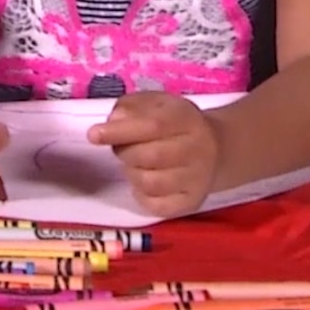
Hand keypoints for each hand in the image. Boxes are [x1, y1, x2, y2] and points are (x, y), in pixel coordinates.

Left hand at [90, 91, 220, 216]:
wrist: (215, 149)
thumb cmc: (174, 123)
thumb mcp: (155, 103)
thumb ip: (131, 107)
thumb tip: (113, 121)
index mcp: (186, 119)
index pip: (152, 126)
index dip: (120, 131)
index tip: (93, 134)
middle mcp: (197, 150)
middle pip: (150, 156)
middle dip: (124, 152)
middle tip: (121, 148)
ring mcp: (197, 179)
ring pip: (151, 183)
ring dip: (132, 173)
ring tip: (135, 163)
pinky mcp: (192, 202)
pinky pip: (157, 206)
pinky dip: (142, 195)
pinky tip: (143, 183)